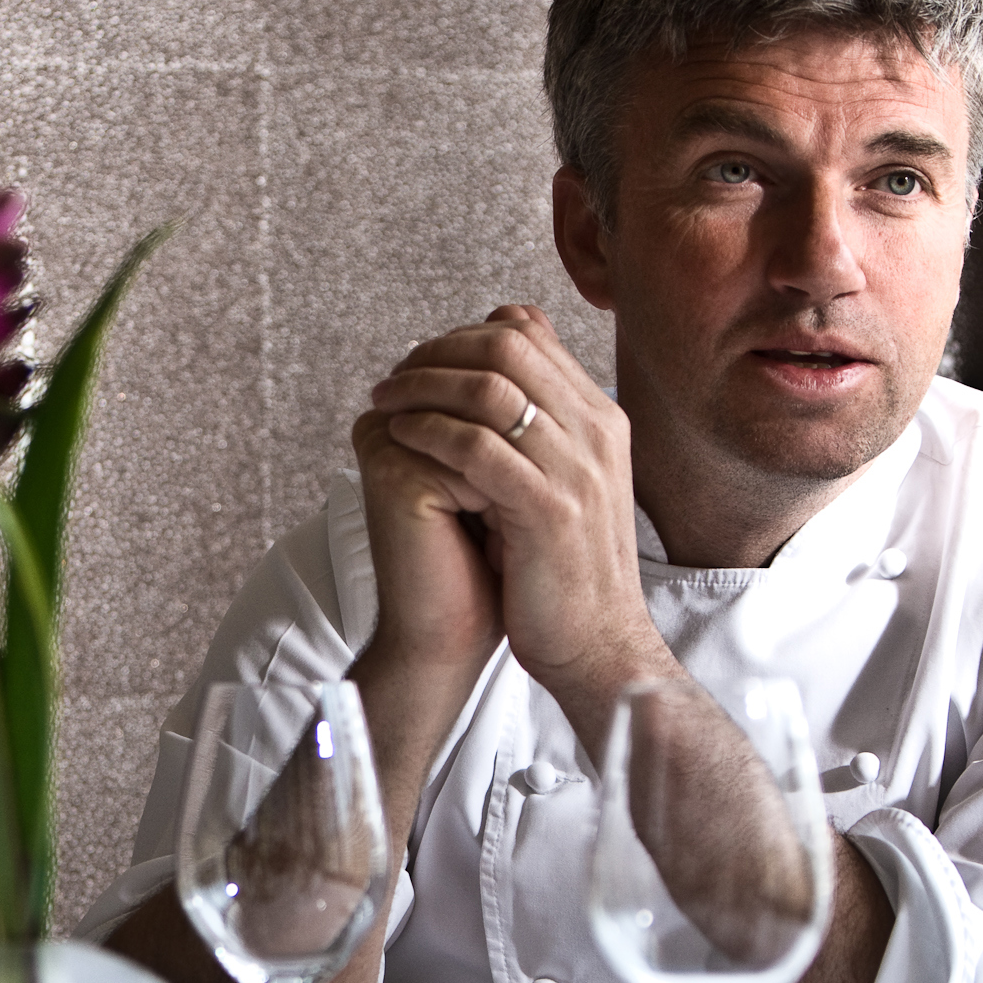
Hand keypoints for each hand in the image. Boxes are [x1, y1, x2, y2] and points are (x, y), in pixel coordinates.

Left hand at [365, 306, 668, 749]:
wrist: (599, 647)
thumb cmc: (564, 573)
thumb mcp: (564, 487)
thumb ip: (537, 435)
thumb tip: (483, 384)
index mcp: (600, 421)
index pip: (528, 335)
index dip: (462, 337)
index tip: (419, 365)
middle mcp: (596, 434)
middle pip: (507, 347)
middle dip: (436, 354)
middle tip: (392, 380)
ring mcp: (577, 470)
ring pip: (490, 389)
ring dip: (422, 386)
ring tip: (383, 403)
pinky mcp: (549, 511)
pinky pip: (476, 447)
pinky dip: (428, 432)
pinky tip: (398, 439)